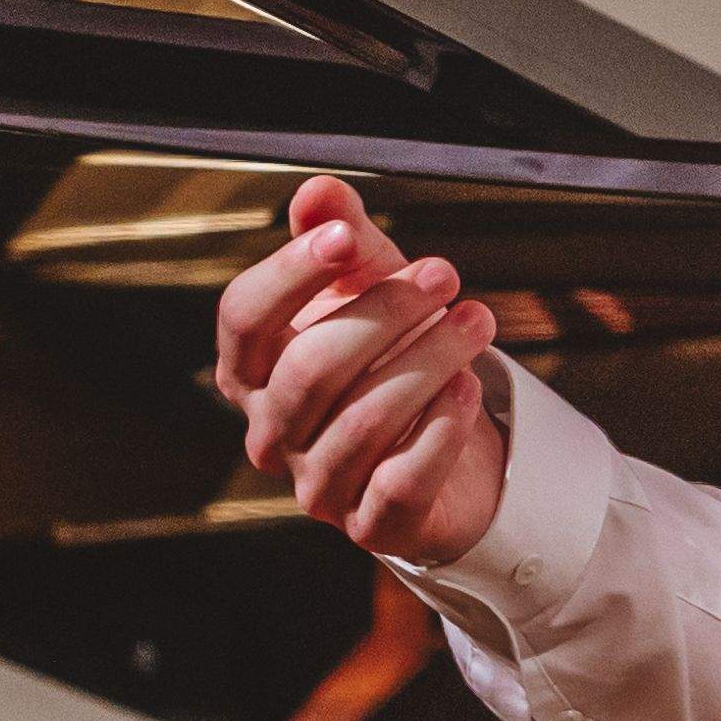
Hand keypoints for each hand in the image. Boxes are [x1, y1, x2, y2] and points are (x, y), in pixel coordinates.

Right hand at [212, 175, 510, 569]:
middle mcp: (272, 432)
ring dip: (429, 361)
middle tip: (445, 274)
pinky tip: (467, 389)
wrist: (444, 445)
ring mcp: (318, 485)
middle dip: (384, 312)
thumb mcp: (369, 287)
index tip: (346, 237)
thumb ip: (341, 239)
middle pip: (311, 367)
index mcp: (252, 371)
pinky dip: (440, 429)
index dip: (290, 275)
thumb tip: (318, 193)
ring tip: (477, 321)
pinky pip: (401, 480)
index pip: (243, 319)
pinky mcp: (373, 526)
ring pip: (362, 422)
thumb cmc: (391, 355)